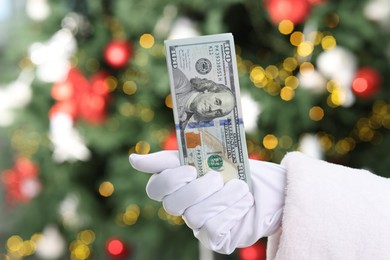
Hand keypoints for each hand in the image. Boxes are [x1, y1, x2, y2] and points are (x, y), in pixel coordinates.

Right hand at [129, 150, 285, 253]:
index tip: (190, 169)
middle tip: (218, 177)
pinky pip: (213, 229)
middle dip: (199, 188)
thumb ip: (168, 159)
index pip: (155, 188)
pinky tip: (243, 202)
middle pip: (173, 204)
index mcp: (179, 186)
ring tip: (239, 188)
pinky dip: (231, 211)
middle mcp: (185, 207)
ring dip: (221, 198)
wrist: (265, 187)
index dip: (170, 180)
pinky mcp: (216, 238)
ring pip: (195, 216)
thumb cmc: (232, 170)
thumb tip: (132, 159)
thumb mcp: (203, 156)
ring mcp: (199, 225)